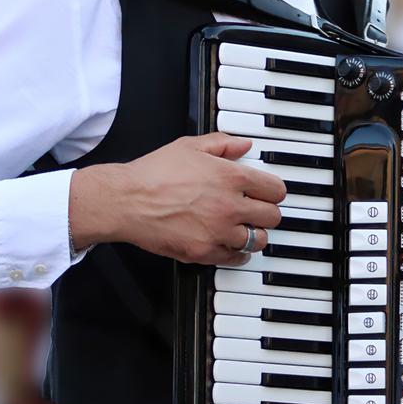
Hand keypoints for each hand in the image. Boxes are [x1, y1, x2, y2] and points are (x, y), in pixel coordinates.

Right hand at [69, 133, 284, 266]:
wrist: (126, 201)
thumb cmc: (153, 173)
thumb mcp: (189, 146)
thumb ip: (222, 144)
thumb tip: (244, 145)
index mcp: (231, 177)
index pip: (276, 190)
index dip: (273, 191)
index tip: (268, 193)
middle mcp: (230, 206)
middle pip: (273, 217)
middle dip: (267, 213)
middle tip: (258, 211)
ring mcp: (218, 232)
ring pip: (258, 241)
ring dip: (254, 234)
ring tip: (245, 229)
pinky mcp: (204, 252)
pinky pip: (237, 259)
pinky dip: (238, 254)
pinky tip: (232, 245)